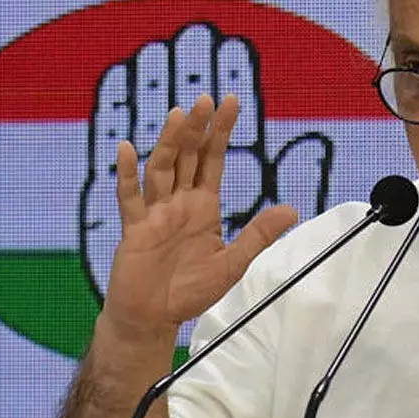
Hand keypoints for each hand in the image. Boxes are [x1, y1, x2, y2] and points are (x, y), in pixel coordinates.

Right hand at [98, 95, 296, 340]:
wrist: (154, 318)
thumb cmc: (189, 291)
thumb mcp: (233, 263)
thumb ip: (258, 234)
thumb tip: (291, 209)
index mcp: (203, 206)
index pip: (213, 160)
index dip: (221, 132)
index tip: (230, 102)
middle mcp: (178, 203)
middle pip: (188, 157)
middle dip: (198, 129)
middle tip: (207, 99)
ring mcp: (155, 213)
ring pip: (161, 169)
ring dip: (170, 142)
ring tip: (179, 115)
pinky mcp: (135, 229)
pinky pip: (130, 198)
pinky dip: (127, 174)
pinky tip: (127, 149)